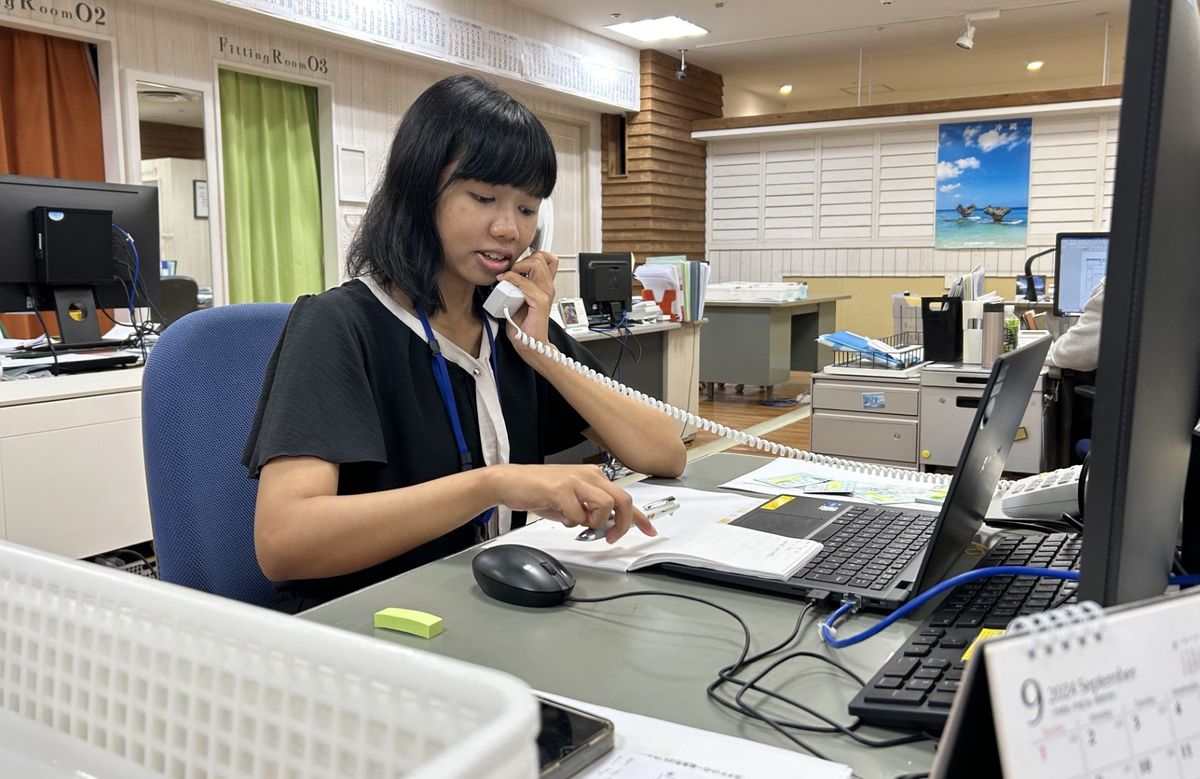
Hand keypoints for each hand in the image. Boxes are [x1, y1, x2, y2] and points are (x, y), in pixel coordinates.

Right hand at [486, 463, 655, 542]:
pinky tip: (558, 514)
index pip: (625, 497)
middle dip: (622, 524)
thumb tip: (607, 527)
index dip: (640, 517)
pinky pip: (577, 515)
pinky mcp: (561, 489)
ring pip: (605, 507)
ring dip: (593, 522)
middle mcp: (589, 475)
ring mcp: (576, 480)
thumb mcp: (571, 502)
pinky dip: (570, 522)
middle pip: (623, 500)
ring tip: (575, 520)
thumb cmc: (539, 491)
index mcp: (594, 477)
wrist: (510, 482)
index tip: (650, 529)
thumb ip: (590, 511)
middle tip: (610, 537)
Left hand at [495, 251, 558, 356]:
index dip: (532, 255)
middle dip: (522, 260)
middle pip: (541, 257)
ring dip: (517, 267)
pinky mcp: (540, 302)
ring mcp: (546, 294)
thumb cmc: (524, 325)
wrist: (529, 344)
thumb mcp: (520, 298)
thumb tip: (505, 272)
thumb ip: (518, 285)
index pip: (547, 258)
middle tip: (511, 271)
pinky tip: (504, 282)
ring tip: (507, 277)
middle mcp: (548, 287)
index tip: (517, 264)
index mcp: (545, 285)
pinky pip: (526, 283)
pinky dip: (512, 279)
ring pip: (535, 264)